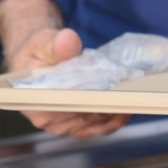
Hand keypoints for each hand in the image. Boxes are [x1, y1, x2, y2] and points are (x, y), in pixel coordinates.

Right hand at [0, 0, 130, 137]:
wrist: (38, 61)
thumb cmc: (38, 53)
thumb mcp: (42, 43)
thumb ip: (56, 46)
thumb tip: (68, 40)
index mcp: (34, 103)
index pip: (68, 104)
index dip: (91, 97)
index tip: (110, 87)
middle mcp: (49, 121)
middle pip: (87, 115)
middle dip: (109, 101)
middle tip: (130, 87)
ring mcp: (67, 127)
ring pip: (100, 122)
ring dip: (117, 107)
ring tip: (133, 92)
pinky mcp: (81, 127)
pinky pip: (105, 125)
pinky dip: (119, 115)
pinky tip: (130, 101)